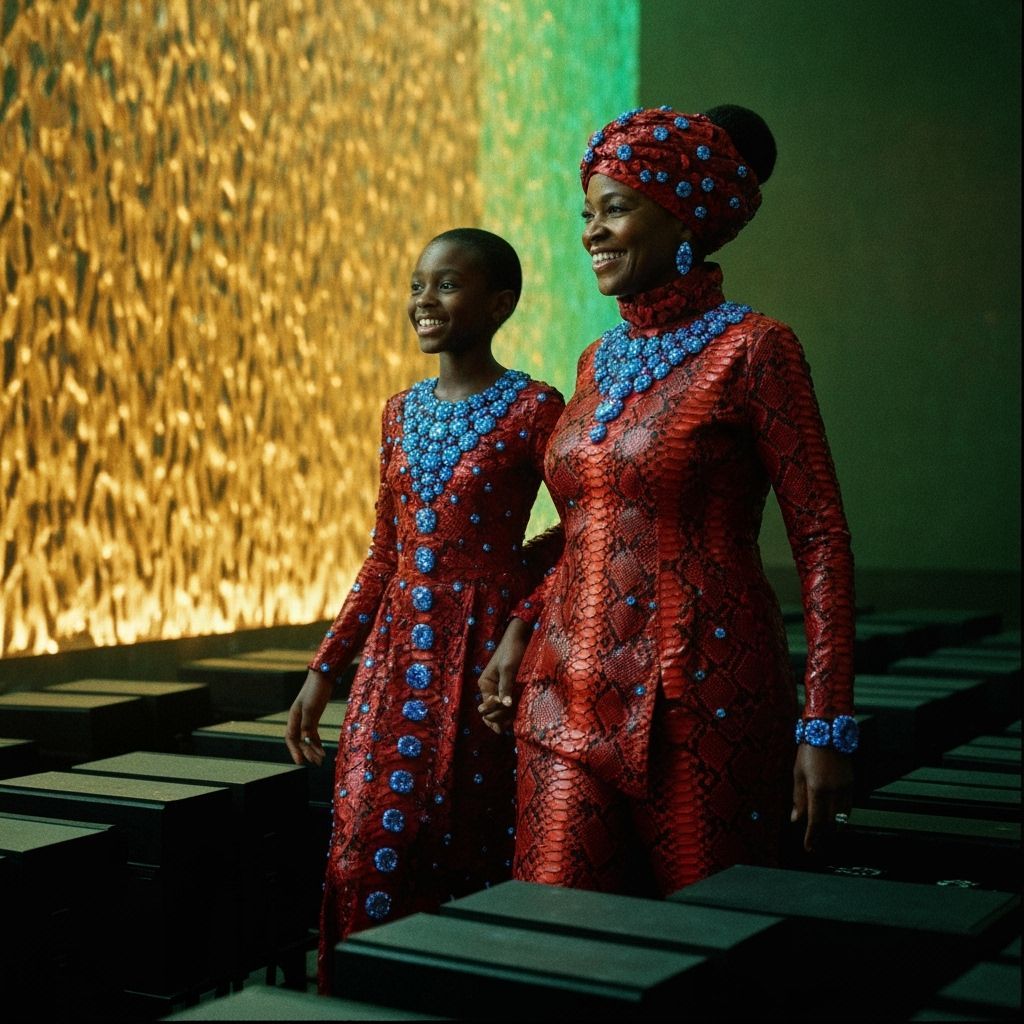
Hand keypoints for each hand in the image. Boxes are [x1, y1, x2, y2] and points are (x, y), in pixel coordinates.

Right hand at [284, 669, 333, 765]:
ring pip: (307, 738)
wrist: (324, 675)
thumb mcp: (311, 708)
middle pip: (299, 740)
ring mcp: (306, 718)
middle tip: (316, 762)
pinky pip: (313, 733)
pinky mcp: (315, 716)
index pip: (290, 738)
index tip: (300, 762)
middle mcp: (298, 719)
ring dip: (313, 749)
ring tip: (320, 760)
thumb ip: (307, 724)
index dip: (294, 750)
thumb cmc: (316, 689)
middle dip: (307, 752)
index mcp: (293, 716)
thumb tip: (306, 741)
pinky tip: (322, 749)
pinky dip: (317, 742)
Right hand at [478, 618, 530, 734]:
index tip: (504, 704)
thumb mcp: (508, 669)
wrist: (518, 638)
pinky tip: (512, 719)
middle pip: (487, 712)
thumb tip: (505, 705)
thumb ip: (505, 687)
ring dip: (500, 719)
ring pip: (495, 711)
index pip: (485, 707)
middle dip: (495, 719)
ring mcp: (497, 690)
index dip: (494, 710)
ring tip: (509, 725)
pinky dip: (506, 714)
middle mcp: (488, 689)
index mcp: (485, 684)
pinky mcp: (506, 688)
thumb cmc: (511, 651)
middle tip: (506, 724)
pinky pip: (504, 705)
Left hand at [791, 743, 853, 853]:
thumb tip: (796, 819)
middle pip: (831, 823)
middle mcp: (834, 791)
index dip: (812, 837)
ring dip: (833, 827)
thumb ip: (798, 798)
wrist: (827, 733)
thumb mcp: (797, 774)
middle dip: (823, 835)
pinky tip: (833, 817)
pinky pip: (848, 806)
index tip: (809, 848)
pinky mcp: (852, 784)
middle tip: (815, 844)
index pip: (816, 821)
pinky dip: (840, 815)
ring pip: (842, 817)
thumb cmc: (808, 752)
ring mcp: (846, 788)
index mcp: (817, 789)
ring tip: (823, 833)